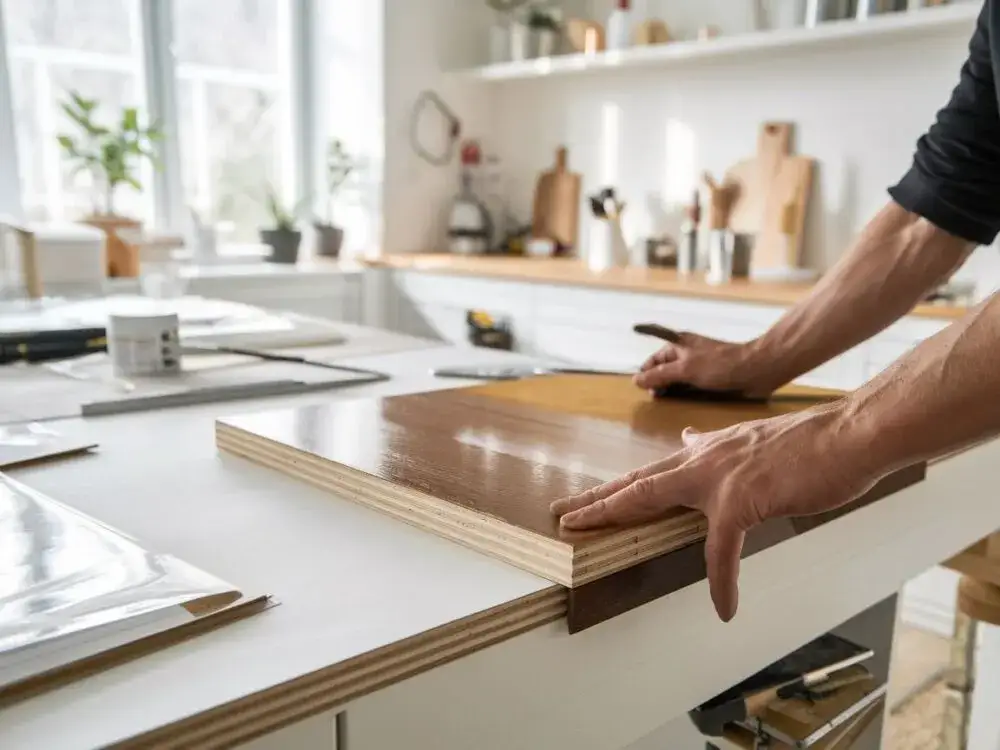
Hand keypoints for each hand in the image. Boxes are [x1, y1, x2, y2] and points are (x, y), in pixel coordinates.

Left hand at [549, 406, 876, 620]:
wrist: (850, 434)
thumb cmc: (814, 444)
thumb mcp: (756, 441)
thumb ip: (720, 447)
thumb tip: (691, 438)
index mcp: (710, 451)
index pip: (654, 470)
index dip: (619, 486)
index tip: (590, 494)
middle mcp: (705, 459)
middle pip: (636, 482)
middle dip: (596, 497)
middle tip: (561, 509)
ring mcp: (718, 479)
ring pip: (650, 498)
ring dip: (613, 515)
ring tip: (582, 531)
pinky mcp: (742, 501)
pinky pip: (721, 551)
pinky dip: (723, 582)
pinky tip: (724, 607)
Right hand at [633, 331, 768, 395]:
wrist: (756, 369)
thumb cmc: (720, 365)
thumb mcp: (685, 370)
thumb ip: (660, 375)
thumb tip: (636, 380)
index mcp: (678, 344)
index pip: (653, 360)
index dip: (646, 373)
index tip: (644, 389)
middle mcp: (686, 354)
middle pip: (663, 370)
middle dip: (657, 383)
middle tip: (657, 398)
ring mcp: (698, 366)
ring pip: (676, 380)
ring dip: (671, 390)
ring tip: (668, 402)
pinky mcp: (709, 378)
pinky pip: (690, 387)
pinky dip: (684, 394)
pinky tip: (683, 403)